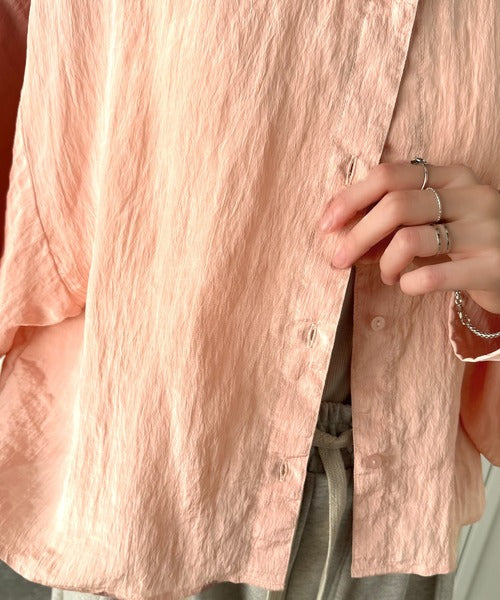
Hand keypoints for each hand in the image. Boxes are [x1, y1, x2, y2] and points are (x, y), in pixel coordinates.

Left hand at [317, 160, 499, 314]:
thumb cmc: (466, 242)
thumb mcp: (435, 218)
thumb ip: (394, 217)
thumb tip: (341, 229)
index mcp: (453, 176)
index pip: (389, 175)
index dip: (350, 199)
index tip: (326, 225)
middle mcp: (472, 195)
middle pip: (395, 206)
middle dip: (357, 236)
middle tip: (339, 260)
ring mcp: (486, 230)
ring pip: (409, 240)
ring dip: (385, 264)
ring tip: (388, 275)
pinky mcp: (492, 266)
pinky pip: (431, 275)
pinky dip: (407, 283)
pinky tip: (407, 285)